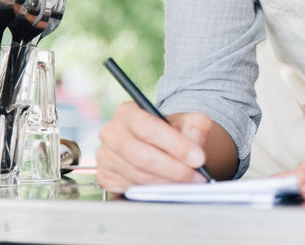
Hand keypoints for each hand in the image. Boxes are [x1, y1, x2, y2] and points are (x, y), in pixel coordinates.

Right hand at [96, 102, 212, 193]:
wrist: (157, 144)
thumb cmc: (170, 131)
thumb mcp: (186, 120)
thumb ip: (196, 124)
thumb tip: (195, 139)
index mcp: (127, 113)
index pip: (148, 128)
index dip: (175, 145)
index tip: (198, 158)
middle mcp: (111, 134)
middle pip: (142, 156)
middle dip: (174, 169)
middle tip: (197, 175)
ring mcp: (105, 157)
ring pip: (138, 176)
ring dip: (167, 183)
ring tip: (189, 182)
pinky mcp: (106, 178)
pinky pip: (131, 189)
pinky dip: (154, 191)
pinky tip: (170, 186)